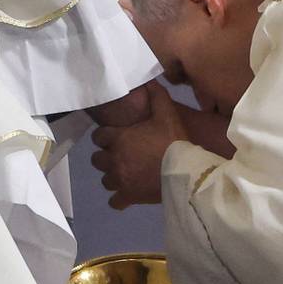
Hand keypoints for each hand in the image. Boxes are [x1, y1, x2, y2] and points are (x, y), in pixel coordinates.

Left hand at [91, 81, 188, 207]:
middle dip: (106, 157)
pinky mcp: (128, 197)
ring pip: (105, 180)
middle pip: (97, 159)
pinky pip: (115, 202)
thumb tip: (149, 81)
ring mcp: (119, 180)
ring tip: (126, 174)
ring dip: (113, 177)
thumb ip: (156, 96)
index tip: (116, 137)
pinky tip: (128, 194)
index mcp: (118, 139)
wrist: (185, 171)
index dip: (106, 136)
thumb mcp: (167, 114)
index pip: (98, 136)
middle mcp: (113, 160)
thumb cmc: (173, 141)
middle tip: (122, 156)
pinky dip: (120, 199)